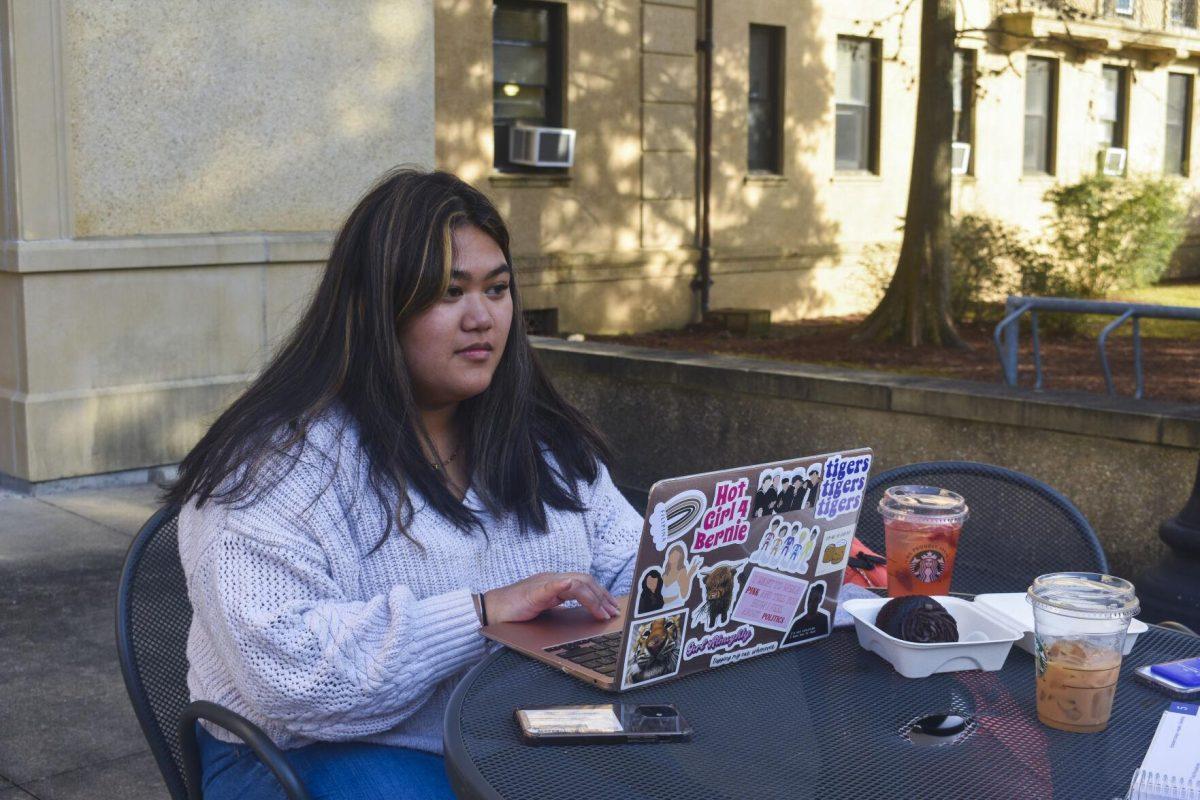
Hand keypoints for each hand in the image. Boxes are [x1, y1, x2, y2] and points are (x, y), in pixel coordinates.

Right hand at [485, 572, 620, 623]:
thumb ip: (559, 608)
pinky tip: (577, 590)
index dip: (600, 594)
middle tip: (613, 612)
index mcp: (554, 583)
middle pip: (585, 580)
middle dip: (602, 596)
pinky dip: (567, 586)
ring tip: (603, 613)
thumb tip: (578, 616)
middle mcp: (552, 580)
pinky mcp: (535, 591)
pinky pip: (553, 585)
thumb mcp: (543, 609)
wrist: (490, 610)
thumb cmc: (514, 612)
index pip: (584, 583)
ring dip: (593, 598)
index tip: (611, 608)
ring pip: (576, 583)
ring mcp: (544, 583)